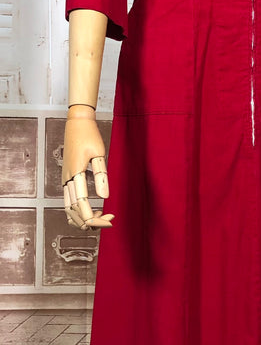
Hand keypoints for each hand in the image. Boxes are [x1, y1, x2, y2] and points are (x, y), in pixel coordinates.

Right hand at [62, 106, 113, 230]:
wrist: (77, 123)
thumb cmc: (90, 136)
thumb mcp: (99, 154)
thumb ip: (101, 176)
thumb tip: (104, 197)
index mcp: (75, 174)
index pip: (82, 205)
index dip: (95, 217)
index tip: (110, 220)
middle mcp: (67, 179)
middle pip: (74, 211)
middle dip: (91, 221)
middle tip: (110, 220)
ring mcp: (65, 180)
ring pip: (68, 209)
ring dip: (83, 218)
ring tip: (102, 218)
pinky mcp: (66, 178)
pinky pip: (68, 202)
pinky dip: (77, 212)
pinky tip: (91, 211)